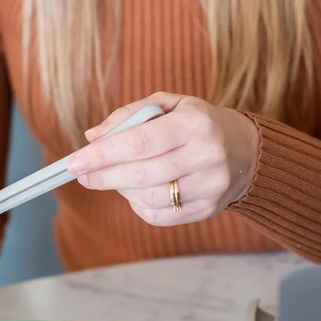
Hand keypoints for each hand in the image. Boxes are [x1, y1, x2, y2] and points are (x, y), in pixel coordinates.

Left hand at [66, 93, 259, 225]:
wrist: (246, 151)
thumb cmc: (197, 123)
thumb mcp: (168, 105)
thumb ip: (129, 115)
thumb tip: (92, 137)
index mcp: (195, 123)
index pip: (140, 141)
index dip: (103, 154)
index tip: (74, 162)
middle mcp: (207, 155)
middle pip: (141, 173)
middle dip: (103, 176)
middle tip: (81, 176)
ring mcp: (210, 186)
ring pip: (149, 198)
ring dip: (121, 190)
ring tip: (115, 178)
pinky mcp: (208, 209)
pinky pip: (160, 215)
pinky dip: (138, 206)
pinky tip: (136, 191)